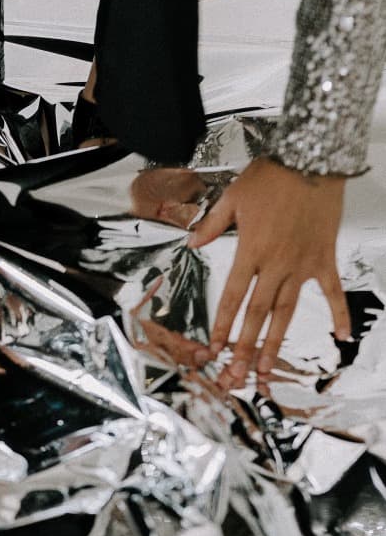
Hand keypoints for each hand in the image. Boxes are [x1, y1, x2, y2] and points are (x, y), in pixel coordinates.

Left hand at [188, 157, 350, 381]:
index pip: (233, 296)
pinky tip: (341, 337)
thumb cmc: (272, 176)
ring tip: (267, 370)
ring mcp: (302, 264)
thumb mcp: (232, 197)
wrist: (311, 160)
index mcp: (250, 251)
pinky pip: (333, 291)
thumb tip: (193, 243)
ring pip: (287, 311)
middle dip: (245, 348)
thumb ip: (212, 225)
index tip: (214, 348)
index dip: (222, 324)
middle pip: (257, 314)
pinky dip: (339, 314)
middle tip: (236, 376)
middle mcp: (276, 264)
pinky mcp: (325, 258)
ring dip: (276, 342)